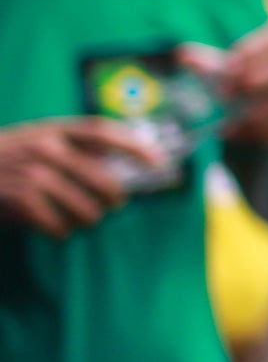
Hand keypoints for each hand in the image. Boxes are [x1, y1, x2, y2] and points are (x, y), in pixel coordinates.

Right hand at [0, 118, 162, 237]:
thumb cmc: (4, 162)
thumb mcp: (35, 143)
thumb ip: (73, 149)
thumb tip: (124, 166)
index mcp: (52, 130)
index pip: (103, 132)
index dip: (135, 146)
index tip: (159, 162)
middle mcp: (46, 148)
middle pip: (106, 182)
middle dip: (112, 201)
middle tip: (109, 206)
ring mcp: (34, 173)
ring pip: (88, 210)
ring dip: (84, 220)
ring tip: (72, 218)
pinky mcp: (21, 199)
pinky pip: (60, 226)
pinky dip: (59, 232)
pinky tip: (51, 227)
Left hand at [184, 25, 267, 152]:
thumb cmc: (255, 94)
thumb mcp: (232, 80)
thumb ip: (211, 68)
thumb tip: (181, 54)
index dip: (249, 54)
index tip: (225, 72)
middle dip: (255, 76)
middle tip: (225, 97)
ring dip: (257, 110)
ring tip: (230, 123)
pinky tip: (247, 136)